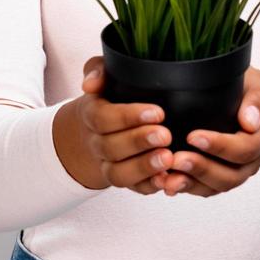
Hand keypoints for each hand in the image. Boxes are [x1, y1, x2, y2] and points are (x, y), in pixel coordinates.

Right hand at [77, 56, 174, 194]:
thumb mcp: (103, 74)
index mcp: (91, 115)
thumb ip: (97, 70)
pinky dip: (150, 186)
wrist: (98, 127)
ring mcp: (109, 165)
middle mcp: (97, 143)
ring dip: (144, 168)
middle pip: (111, 148)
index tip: (157, 112)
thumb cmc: (109, 94)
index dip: (128, 117)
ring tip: (168, 159)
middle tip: (165, 135)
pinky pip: (134, 189)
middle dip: (139, 143)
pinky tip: (167, 179)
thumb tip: (91, 84)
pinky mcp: (126, 180)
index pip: (103, 119)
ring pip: (119, 174)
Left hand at [154, 66, 259, 196]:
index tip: (193, 136)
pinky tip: (167, 182)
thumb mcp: (258, 88)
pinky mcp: (220, 176)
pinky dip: (186, 187)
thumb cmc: (249, 93)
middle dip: (201, 169)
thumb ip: (256, 101)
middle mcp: (251, 161)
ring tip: (168, 176)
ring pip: (216, 187)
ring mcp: (236, 172)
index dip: (219, 146)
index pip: (244, 150)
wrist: (249, 103)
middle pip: (230, 176)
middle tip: (176, 159)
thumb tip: (250, 121)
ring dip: (191, 182)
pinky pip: (205, 188)